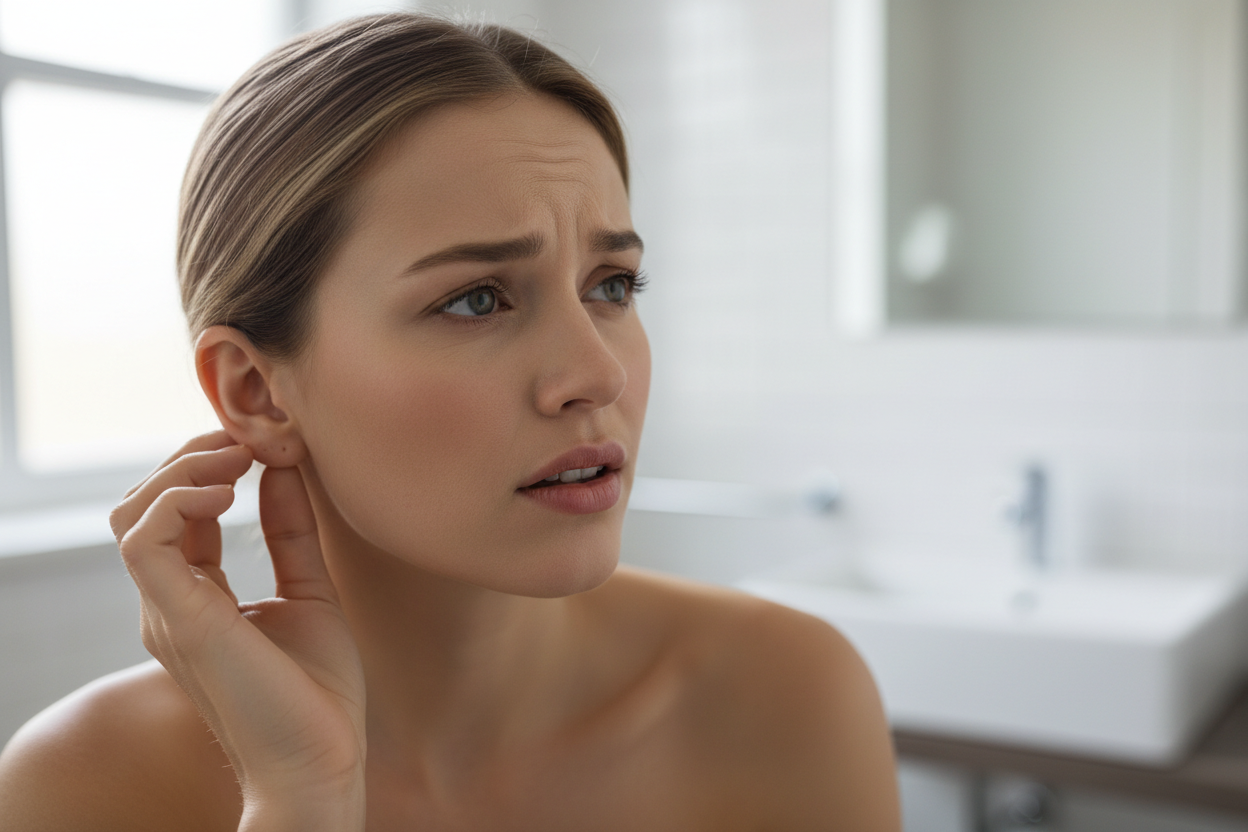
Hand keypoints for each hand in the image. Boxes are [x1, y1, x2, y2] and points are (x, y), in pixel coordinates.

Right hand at [110, 431, 365, 828]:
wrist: (323, 760)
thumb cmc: (319, 693)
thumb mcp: (309, 591)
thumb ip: (291, 533)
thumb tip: (284, 470)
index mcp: (197, 598)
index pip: (179, 512)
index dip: (214, 466)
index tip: (265, 443)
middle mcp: (170, 603)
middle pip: (144, 505)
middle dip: (191, 457)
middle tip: (248, 440)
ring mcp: (167, 611)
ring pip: (133, 513)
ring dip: (183, 469)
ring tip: (239, 457)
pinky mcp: (178, 618)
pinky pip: (144, 539)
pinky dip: (179, 499)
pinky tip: (230, 490)